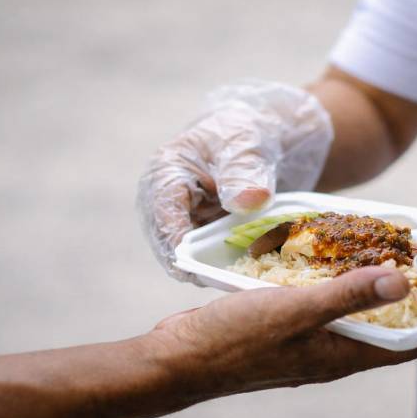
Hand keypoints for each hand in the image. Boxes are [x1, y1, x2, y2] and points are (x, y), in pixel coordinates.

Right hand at [137, 80, 332, 279]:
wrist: (254, 141)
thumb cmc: (244, 135)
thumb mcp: (246, 145)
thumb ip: (245, 171)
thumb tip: (249, 201)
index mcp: (164, 176)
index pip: (164, 221)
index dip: (182, 248)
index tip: (206, 270)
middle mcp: (161, 205)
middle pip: (169, 249)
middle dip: (197, 266)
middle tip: (233, 282)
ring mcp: (178, 224)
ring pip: (187, 261)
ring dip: (212, 271)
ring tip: (244, 280)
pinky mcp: (196, 237)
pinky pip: (204, 261)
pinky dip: (224, 267)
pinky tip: (249, 273)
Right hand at [147, 266, 416, 395]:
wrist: (179, 360)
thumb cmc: (232, 341)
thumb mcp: (292, 312)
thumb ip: (346, 297)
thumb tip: (400, 281)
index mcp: (342, 355)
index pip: (413, 343)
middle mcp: (334, 352)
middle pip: (397, 333)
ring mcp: (312, 342)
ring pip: (368, 321)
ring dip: (397, 301)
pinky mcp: (291, 329)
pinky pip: (338, 310)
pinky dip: (357, 293)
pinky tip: (354, 275)